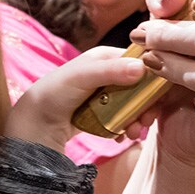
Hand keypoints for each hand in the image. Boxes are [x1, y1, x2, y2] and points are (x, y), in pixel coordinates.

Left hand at [6, 46, 150, 152]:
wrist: (36, 122)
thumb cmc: (54, 92)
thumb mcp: (81, 78)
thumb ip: (110, 71)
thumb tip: (141, 68)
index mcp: (106, 57)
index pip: (139, 61)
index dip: (152, 78)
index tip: (158, 98)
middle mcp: (108, 72)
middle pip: (140, 85)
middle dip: (146, 105)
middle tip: (145, 122)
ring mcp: (106, 93)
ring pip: (134, 104)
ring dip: (137, 119)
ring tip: (133, 133)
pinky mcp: (103, 111)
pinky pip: (123, 117)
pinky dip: (126, 127)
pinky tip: (122, 136)